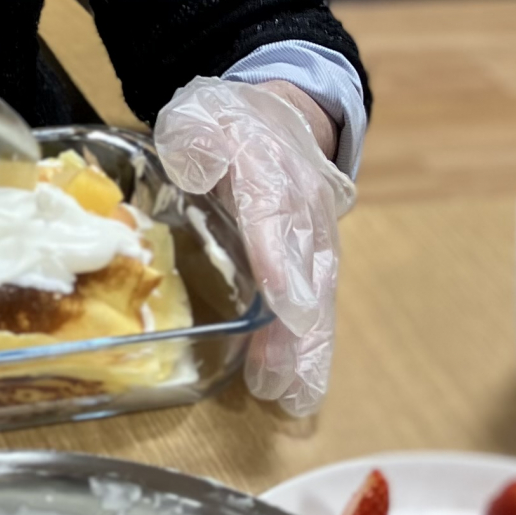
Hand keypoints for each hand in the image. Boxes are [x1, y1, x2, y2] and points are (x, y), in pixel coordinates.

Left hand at [153, 77, 355, 417]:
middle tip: (283, 380)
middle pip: (304, 267)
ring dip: (308, 349)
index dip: (279, 258)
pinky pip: (317, 302)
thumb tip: (197, 167)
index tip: (286, 304)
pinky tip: (299, 386)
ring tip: (294, 397)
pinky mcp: (317, 257)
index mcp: (266, 163)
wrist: (276, 116)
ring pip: (318, 293)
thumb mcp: (199, 118)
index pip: (274, 211)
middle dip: (297, 328)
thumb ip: (199, 142)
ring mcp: (315, 233)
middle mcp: (301, 204)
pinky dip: (311, 346)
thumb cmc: (224, 123)